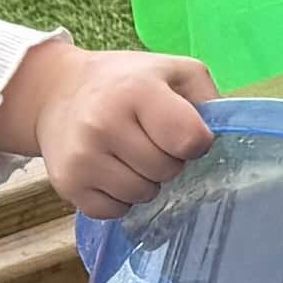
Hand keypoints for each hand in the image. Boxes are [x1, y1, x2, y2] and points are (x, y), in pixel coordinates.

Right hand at [0, 38, 211, 214]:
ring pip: (142, 195)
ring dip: (146, 181)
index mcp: (137, 91)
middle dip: (168, 161)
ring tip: (130, 154)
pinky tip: (111, 170)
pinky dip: (120, 198)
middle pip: (167, 171)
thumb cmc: (126, 82)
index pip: (190, 141)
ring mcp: (82, 157)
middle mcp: (104, 124)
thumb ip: (207, 99)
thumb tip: (225, 139)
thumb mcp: (173, 71)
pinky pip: (115, 211)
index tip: (183, 133)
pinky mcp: (68, 184)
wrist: (57, 92)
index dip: (195, 142)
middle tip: (151, 140)